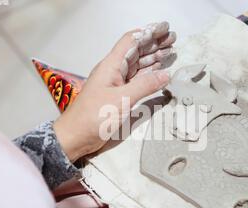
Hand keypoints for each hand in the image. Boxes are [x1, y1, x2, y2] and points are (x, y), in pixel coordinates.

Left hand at [53, 22, 175, 161]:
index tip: (164, 29)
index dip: (147, 33)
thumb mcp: (121, 100)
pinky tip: (159, 72)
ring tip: (170, 51)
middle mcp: (114, 71)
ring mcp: (116, 84)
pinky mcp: (118, 96)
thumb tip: (166, 75)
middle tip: (172, 39)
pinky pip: (136, 80)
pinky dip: (149, 75)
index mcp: (111, 66)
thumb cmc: (93, 117)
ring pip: (138, 66)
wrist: (75, 137)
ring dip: (153, 58)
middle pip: (136, 52)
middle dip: (154, 44)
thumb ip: (145, 86)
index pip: (131, 41)